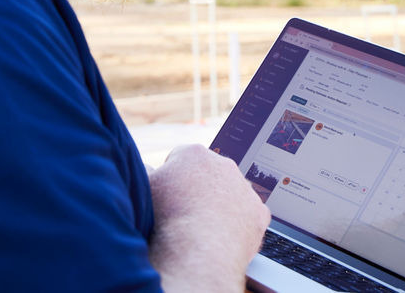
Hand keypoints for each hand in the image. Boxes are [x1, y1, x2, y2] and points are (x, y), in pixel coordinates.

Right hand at [147, 145, 270, 292]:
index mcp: (193, 154)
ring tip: (205, 229)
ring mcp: (244, 188)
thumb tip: (148, 168)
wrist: (197, 251)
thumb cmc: (166, 220)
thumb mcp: (145, 189)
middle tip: (187, 214)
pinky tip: (224, 237)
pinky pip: (249, 215)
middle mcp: (223, 164)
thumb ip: (147, 172)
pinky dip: (240, 225)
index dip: (172, 179)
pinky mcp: (259, 212)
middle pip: (209, 174)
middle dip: (200, 189)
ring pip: (232, 194)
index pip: (181, 160)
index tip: (169, 197)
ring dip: (222, 206)